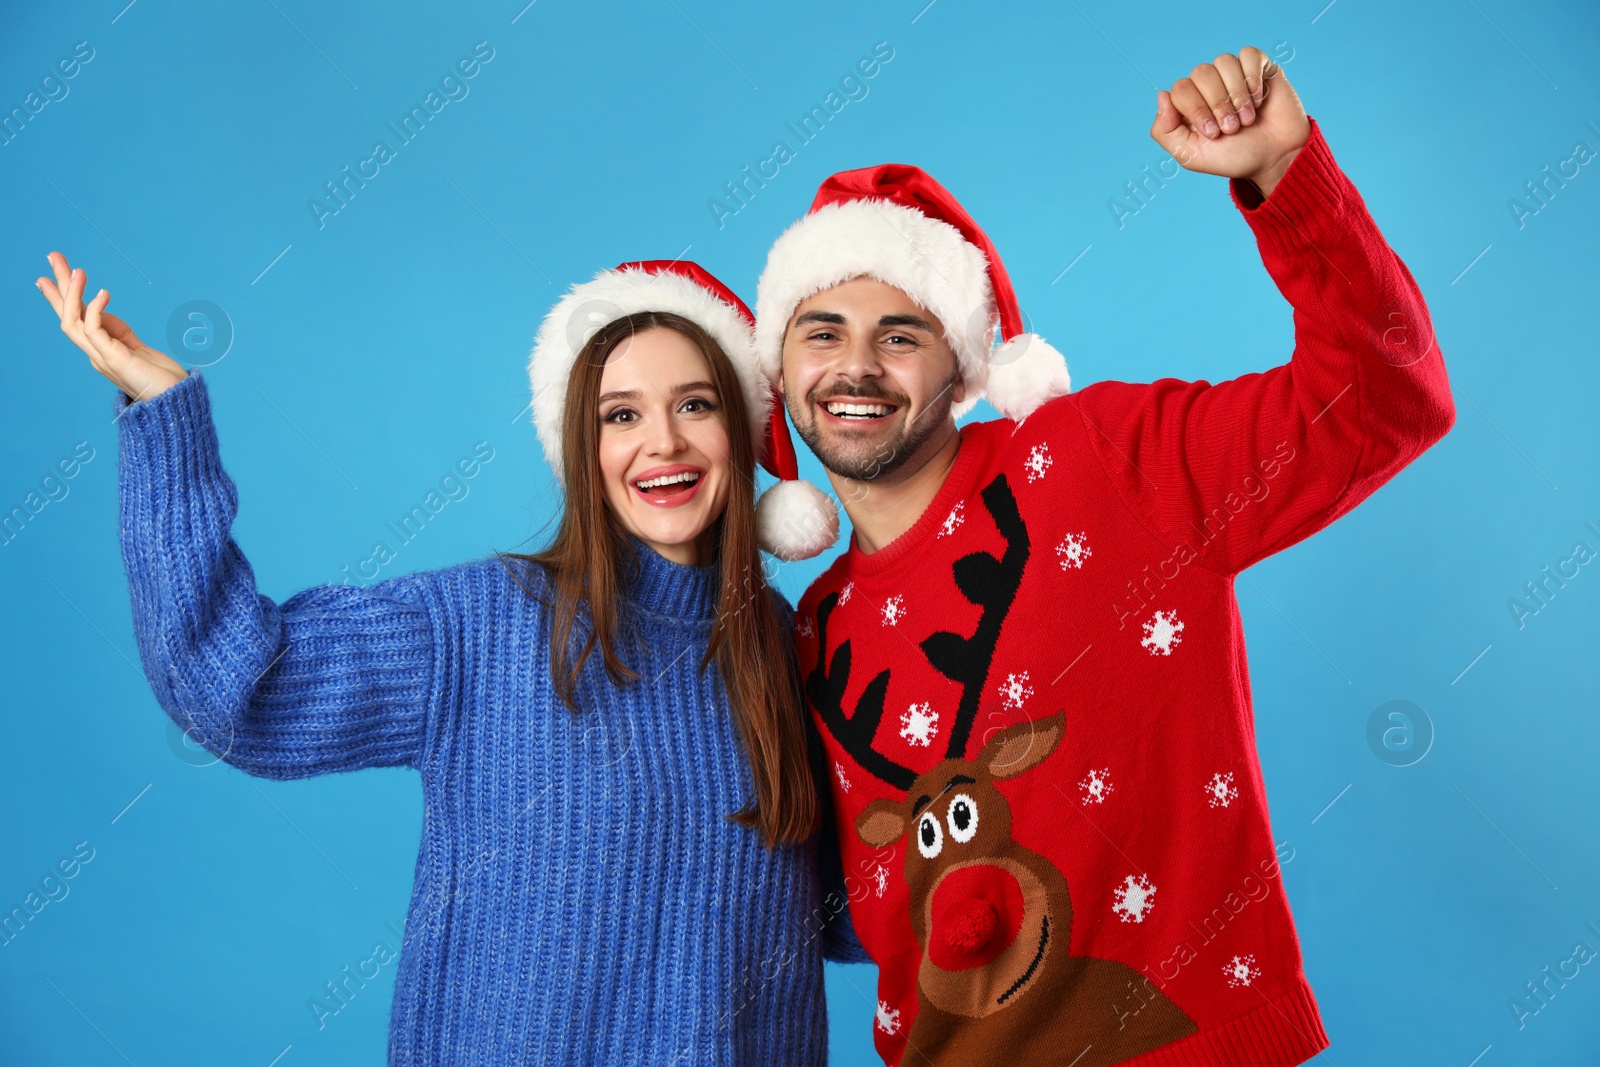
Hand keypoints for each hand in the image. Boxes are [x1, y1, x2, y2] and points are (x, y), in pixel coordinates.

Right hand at [36, 251, 188, 404]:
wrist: (179, 404)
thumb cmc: (163, 380)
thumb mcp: (139, 349)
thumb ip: (121, 332)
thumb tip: (104, 309)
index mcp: (101, 351)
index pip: (76, 320)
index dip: (62, 298)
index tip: (50, 276)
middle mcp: (96, 355)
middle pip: (68, 316)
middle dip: (60, 286)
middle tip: (53, 255)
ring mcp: (102, 358)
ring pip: (73, 322)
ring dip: (73, 293)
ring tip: (77, 270)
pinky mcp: (114, 360)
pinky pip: (94, 330)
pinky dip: (95, 309)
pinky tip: (104, 293)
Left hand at [1150, 47, 1310, 199]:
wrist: (1275, 158)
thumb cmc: (1233, 157)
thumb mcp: (1190, 155)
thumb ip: (1165, 130)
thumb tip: (1161, 94)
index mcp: (1188, 104)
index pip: (1180, 89)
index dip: (1196, 109)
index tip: (1214, 133)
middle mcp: (1208, 85)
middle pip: (1201, 72)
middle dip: (1218, 104)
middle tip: (1232, 128)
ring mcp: (1233, 74)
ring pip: (1223, 61)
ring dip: (1237, 94)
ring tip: (1247, 118)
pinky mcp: (1258, 66)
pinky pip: (1248, 55)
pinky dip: (1253, 79)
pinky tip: (1260, 100)